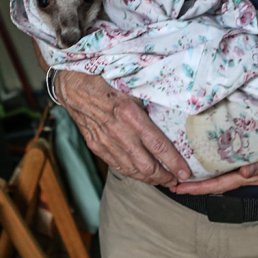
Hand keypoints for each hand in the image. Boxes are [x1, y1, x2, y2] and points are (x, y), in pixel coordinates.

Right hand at [56, 70, 191, 186]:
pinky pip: (115, 164)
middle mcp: (117, 131)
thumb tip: (176, 105)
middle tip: (176, 179)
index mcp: (129, 113)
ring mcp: (103, 140)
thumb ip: (150, 97)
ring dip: (148, 178)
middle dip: (163, 176)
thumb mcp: (131, 83)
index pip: (158, 145)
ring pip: (130, 169)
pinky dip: (130, 172)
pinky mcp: (94, 144)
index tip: (185, 172)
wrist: (71, 81)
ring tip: (161, 180)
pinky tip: (139, 173)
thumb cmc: (104, 76)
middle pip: (145, 165)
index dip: (173, 162)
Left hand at [170, 149, 257, 194]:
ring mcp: (248, 167)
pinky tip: (201, 159)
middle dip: (193, 185)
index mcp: (251, 175)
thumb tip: (245, 172)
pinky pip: (227, 165)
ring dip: (201, 175)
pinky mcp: (249, 158)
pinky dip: (212, 165)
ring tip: (182, 171)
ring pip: (220, 175)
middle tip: (172, 182)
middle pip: (215, 183)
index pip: (218, 184)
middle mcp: (246, 173)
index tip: (178, 188)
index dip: (198, 188)